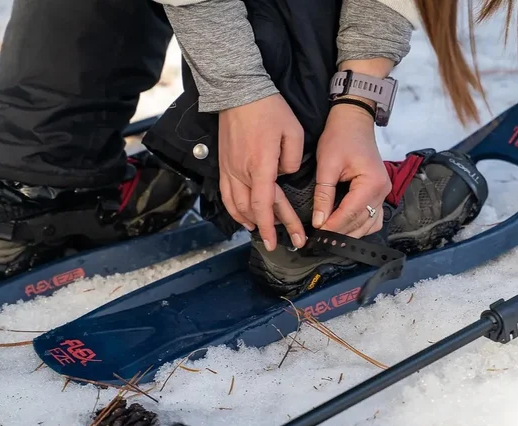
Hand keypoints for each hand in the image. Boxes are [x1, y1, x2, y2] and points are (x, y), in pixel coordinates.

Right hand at [218, 94, 306, 250]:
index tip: (280, 240)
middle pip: (253, 209)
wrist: (239, 90)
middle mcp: (242, 171)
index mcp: (261, 165)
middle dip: (267, 229)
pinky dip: (234, 210)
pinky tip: (243, 217)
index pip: (265, 204)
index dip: (273, 226)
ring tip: (261, 232)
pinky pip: (226, 194)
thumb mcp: (294, 132)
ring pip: (236, 205)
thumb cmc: (269, 109)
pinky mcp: (224, 164)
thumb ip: (294, 159)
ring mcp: (230, 169)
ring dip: (249, 221)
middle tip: (280, 242)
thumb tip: (286, 175)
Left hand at [313, 102, 390, 237]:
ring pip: (369, 224)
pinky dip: (360, 225)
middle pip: (361, 222)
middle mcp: (382, 190)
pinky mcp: (378, 192)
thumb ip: (324, 195)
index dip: (333, 226)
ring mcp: (383, 192)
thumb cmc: (340, 137)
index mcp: (372, 182)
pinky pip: (373, 217)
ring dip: (351, 232)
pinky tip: (344, 228)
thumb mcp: (327, 164)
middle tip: (320, 242)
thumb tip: (319, 221)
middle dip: (341, 233)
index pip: (351, 213)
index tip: (317, 236)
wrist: (353, 120)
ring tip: (330, 238)